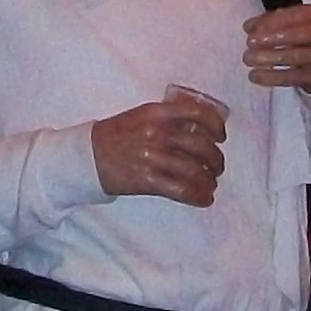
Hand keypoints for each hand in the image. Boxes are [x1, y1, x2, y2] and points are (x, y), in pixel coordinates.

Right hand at [92, 92, 227, 206]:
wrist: (89, 156)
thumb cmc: (118, 134)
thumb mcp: (142, 114)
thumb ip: (169, 117)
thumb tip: (201, 125)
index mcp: (157, 112)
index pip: (198, 113)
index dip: (216, 125)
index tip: (221, 136)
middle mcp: (157, 133)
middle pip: (201, 146)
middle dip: (216, 159)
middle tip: (217, 166)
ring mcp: (152, 157)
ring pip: (195, 170)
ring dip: (209, 180)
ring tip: (211, 184)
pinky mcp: (147, 180)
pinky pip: (182, 190)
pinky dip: (198, 196)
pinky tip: (204, 199)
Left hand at [243, 1, 310, 94]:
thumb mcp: (302, 25)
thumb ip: (277, 21)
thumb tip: (249, 26)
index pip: (299, 14)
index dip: (273, 20)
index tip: (251, 27)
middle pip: (301, 34)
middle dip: (273, 37)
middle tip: (250, 42)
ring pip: (297, 56)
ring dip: (269, 57)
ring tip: (248, 58)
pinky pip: (295, 77)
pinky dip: (272, 77)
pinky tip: (255, 75)